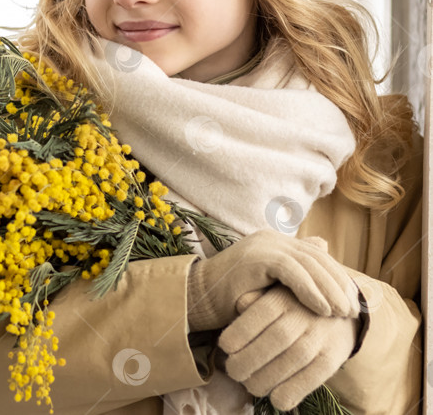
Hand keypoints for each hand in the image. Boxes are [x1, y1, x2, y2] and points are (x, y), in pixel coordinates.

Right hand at [186, 230, 359, 331]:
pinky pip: (293, 273)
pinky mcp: (258, 257)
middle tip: (353, 310)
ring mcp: (264, 245)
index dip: (337, 277)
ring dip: (330, 290)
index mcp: (275, 242)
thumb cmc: (233, 297)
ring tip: (343, 314)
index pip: (316, 255)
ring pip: (310, 264)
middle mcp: (272, 238)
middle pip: (317, 257)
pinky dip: (311, 292)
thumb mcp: (270, 286)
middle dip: (339, 284)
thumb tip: (323, 245)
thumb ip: (294, 271)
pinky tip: (323, 311)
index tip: (352, 302)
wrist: (199, 300)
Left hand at [218, 285, 359, 409]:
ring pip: (293, 360)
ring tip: (250, 385)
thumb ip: (254, 298)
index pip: (260, 313)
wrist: (336, 309)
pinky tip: (276, 399)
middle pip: (275, 339)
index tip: (225, 347)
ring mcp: (321, 336)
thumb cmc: (290, 304)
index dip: (240, 332)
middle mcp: (304, 315)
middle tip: (233, 372)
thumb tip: (238, 306)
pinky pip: (313, 377)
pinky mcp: (334, 357)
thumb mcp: (271, 294)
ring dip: (267, 379)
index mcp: (284, 297)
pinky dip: (292, 391)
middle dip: (249, 360)